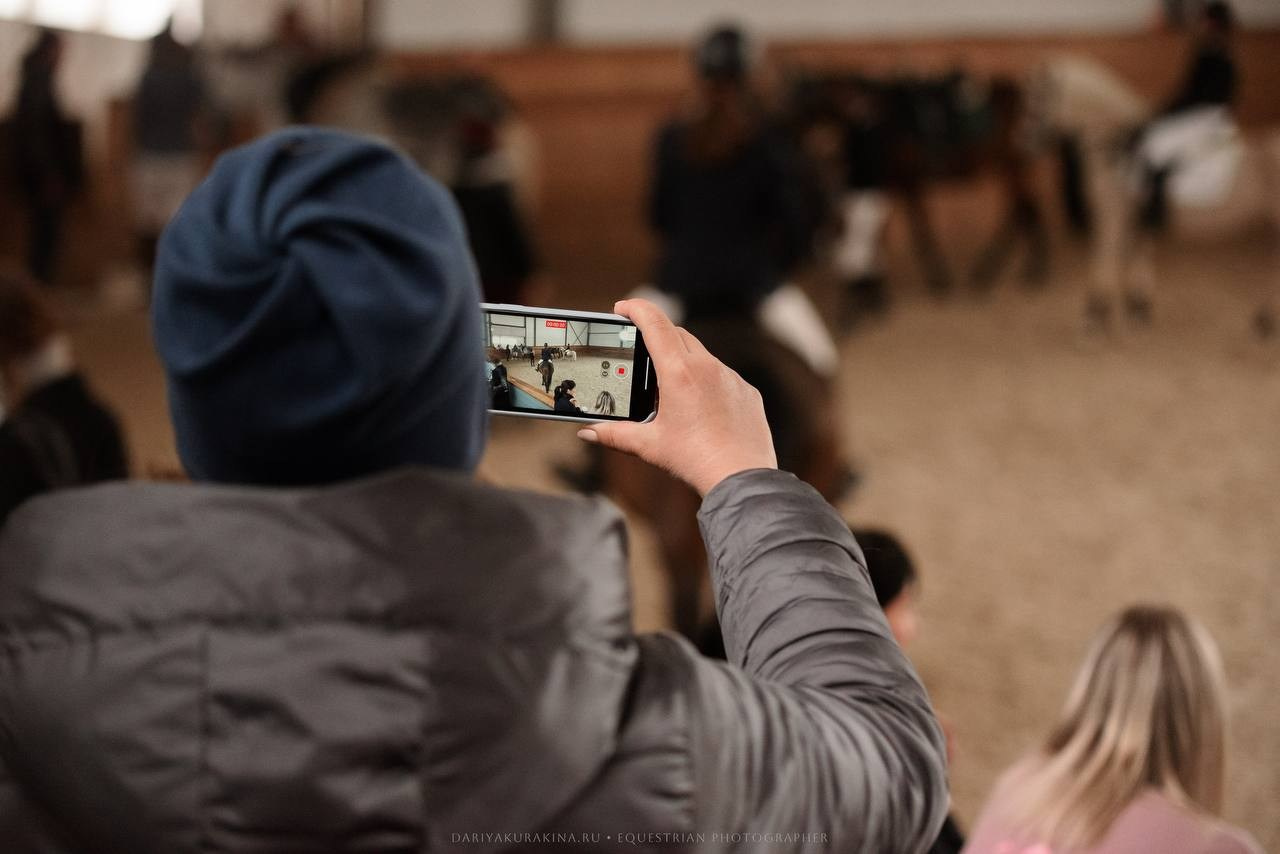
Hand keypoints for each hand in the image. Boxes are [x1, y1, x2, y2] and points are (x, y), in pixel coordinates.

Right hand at [578, 299, 776, 495]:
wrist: (741, 477)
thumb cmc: (695, 460)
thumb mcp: (649, 445)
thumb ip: (614, 434)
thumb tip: (588, 432)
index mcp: (679, 372)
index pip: (655, 323)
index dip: (636, 308)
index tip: (623, 307)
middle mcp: (707, 367)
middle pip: (677, 333)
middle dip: (656, 334)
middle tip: (639, 347)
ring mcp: (731, 377)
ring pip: (702, 355)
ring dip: (683, 359)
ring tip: (668, 386)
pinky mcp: (747, 391)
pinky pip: (723, 375)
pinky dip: (707, 380)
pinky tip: (700, 406)